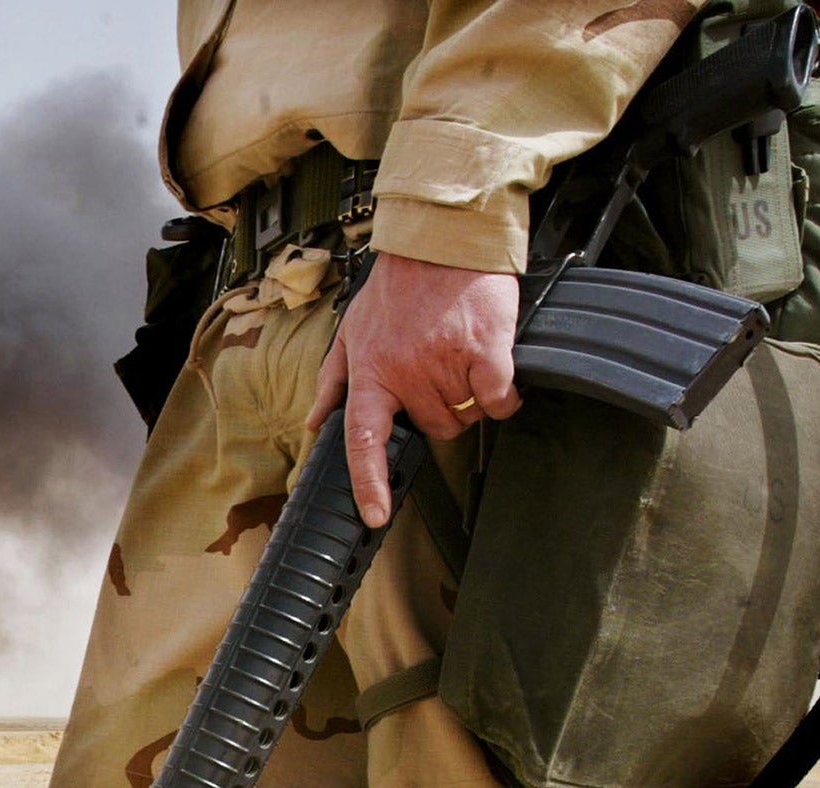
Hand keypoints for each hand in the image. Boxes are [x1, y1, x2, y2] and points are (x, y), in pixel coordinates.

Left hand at [304, 254, 521, 526]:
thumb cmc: (397, 287)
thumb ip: (333, 381)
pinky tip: (495, 371)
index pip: (364, 442)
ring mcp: (446, 363)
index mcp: (370, 374)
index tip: (375, 516)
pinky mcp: (486, 349)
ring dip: (470, 398)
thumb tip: (317, 422)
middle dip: (440, 411)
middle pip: (434, 429)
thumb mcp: (351, 332)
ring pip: (466, 416)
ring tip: (461, 358)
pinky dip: (503, 396)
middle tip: (439, 372)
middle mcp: (405, 374)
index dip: (370, 484)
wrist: (442, 240)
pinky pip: (499, 399)